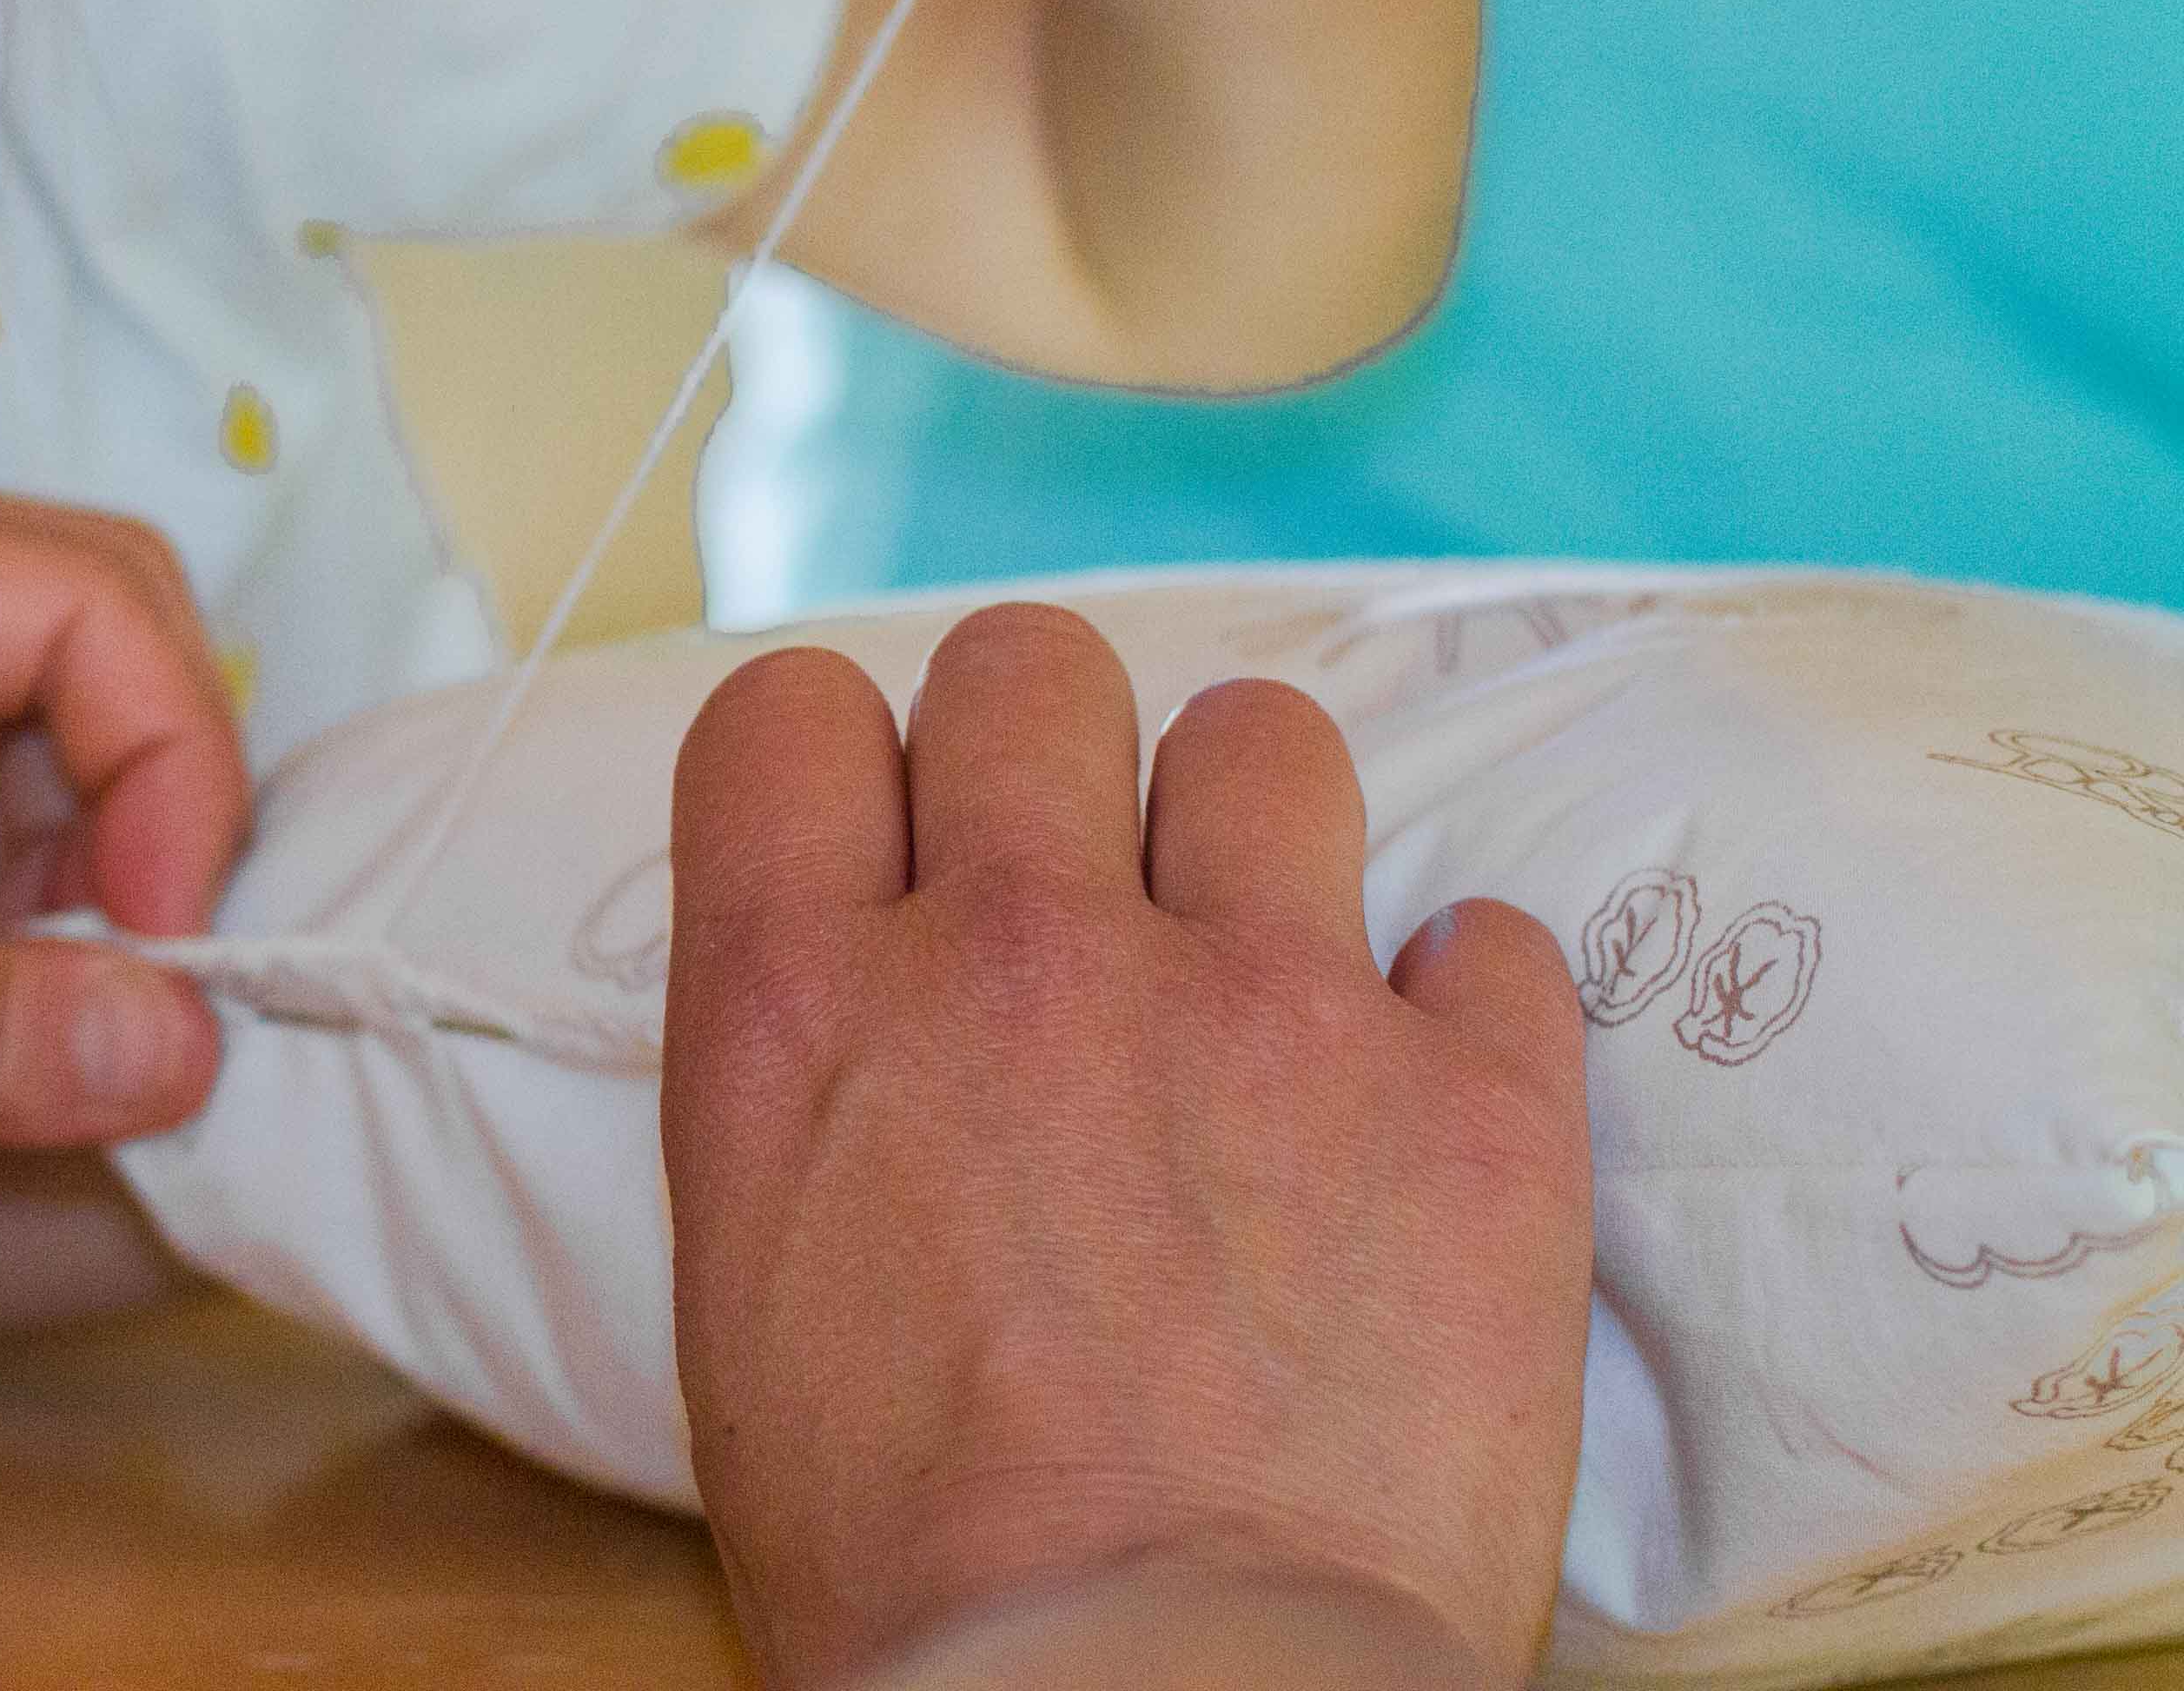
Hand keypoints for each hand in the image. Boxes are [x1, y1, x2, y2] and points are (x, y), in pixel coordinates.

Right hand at [659, 603, 1591, 1689]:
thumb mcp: (755, 1307)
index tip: (886, 837)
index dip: (843, 763)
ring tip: (1265, 956)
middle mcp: (1012, 952)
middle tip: (1078, 881)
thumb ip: (811, 1096)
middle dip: (1051, 753)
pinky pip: (1496, 939)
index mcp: (801, 1008)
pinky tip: (1423, 1107)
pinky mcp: (1473, 1100)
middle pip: (1028, 667)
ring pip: (1264, 735)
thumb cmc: (930, 1585)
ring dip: (1258, 829)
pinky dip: (1466, 1014)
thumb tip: (871, 1027)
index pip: (788, 711)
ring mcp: (1258, 1004)